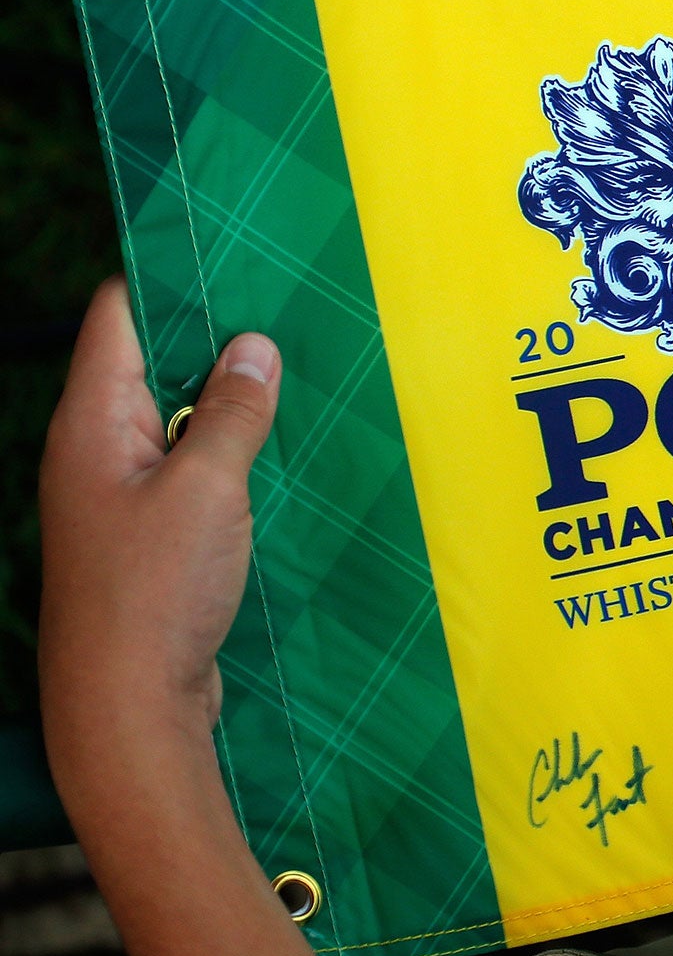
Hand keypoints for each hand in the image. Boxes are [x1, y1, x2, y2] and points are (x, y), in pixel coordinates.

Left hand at [40, 276, 278, 757]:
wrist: (127, 710)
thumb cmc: (155, 594)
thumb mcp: (207, 489)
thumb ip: (231, 412)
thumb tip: (253, 346)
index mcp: (90, 423)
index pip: (117, 315)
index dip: (169, 274)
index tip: (232, 246)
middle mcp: (94, 449)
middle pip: (150, 362)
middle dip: (215, 335)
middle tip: (290, 306)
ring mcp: (118, 493)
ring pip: (175, 417)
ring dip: (229, 399)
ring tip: (299, 371)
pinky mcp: (148, 533)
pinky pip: (189, 466)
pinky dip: (230, 449)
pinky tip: (282, 448)